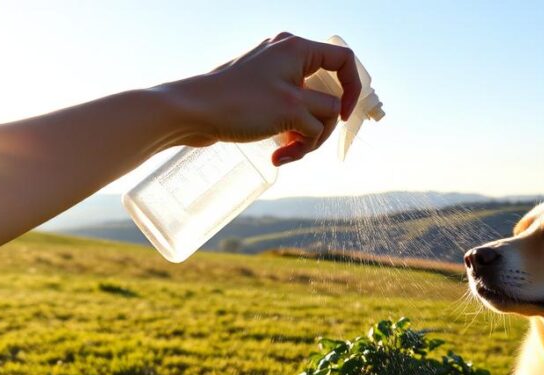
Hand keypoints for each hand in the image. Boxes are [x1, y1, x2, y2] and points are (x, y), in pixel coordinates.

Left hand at [165, 32, 361, 165]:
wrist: (191, 113)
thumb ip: (324, 112)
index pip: (343, 60)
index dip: (352, 90)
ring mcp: (274, 79)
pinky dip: (288, 137)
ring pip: (309, 112)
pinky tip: (277, 155)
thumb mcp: (293, 109)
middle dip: (319, 128)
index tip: (342, 118)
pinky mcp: (263, 98)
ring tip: (285, 156)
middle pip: (327, 96)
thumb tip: (333, 117)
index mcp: (297, 49)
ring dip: (303, 138)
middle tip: (305, 145)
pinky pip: (290, 118)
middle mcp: (287, 59)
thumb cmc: (239, 104)